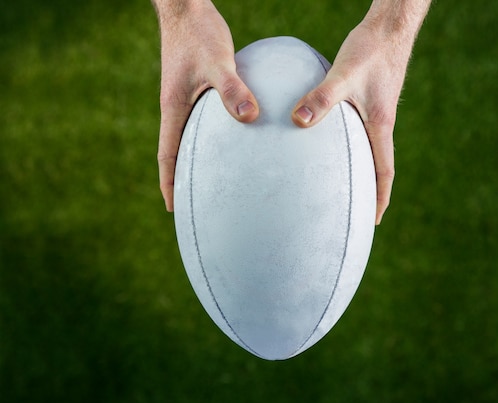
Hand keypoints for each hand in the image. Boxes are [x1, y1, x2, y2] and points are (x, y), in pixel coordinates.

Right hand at [154, 0, 258, 210]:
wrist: (187, 7)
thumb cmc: (199, 33)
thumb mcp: (218, 61)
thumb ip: (233, 88)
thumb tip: (249, 118)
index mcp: (174, 108)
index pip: (167, 154)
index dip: (168, 182)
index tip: (172, 208)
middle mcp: (177, 107)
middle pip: (176, 152)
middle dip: (182, 179)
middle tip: (194, 204)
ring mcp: (186, 98)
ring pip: (189, 138)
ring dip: (196, 160)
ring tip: (212, 181)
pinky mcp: (197, 88)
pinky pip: (203, 121)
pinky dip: (211, 138)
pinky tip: (230, 141)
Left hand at [292, 1, 429, 224]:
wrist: (389, 28)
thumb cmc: (370, 50)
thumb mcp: (344, 74)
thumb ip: (321, 98)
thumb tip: (297, 122)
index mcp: (379, 124)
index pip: (383, 171)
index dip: (379, 197)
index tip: (373, 221)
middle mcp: (380, 123)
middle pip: (378, 166)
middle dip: (369, 192)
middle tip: (357, 214)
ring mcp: (376, 111)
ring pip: (369, 150)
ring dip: (361, 170)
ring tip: (344, 187)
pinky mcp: (369, 100)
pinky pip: (360, 132)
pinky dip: (351, 146)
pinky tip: (332, 143)